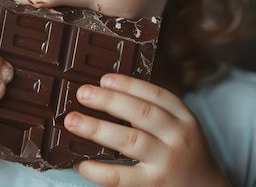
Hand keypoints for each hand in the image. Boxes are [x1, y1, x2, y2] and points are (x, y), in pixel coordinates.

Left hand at [64, 74, 230, 186]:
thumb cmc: (183, 152)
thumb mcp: (178, 126)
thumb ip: (152, 111)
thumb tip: (105, 92)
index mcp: (183, 117)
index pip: (156, 95)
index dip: (128, 84)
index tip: (104, 79)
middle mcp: (177, 137)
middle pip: (141, 113)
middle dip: (109, 100)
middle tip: (82, 93)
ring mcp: (166, 162)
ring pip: (129, 140)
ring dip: (97, 128)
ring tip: (72, 120)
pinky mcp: (154, 185)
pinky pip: (121, 177)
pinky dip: (98, 170)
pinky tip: (81, 163)